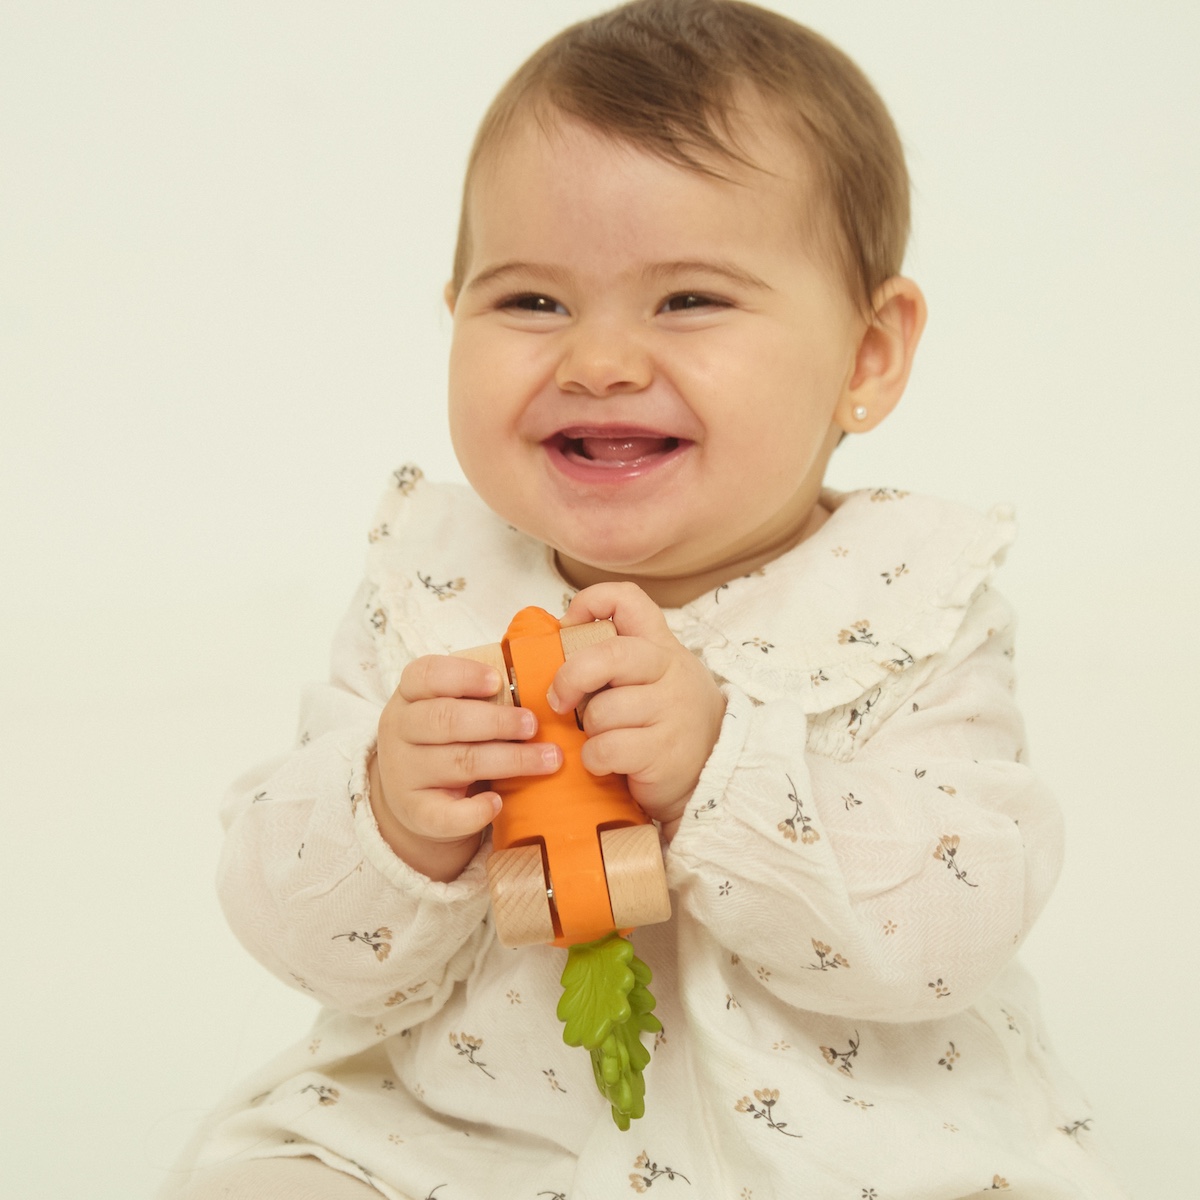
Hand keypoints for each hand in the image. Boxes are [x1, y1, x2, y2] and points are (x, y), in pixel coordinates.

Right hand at [370, 655, 562, 880]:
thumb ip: (480, 700)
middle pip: (446, 719)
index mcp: (409, 696)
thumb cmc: (445, 740)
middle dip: (497, 721)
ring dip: (510, 760)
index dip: (463, 676)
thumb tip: (537, 695)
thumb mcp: (450, 711)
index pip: (426, 676)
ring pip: (458, 762)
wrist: (413, 797)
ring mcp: (404, 773)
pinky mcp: (415, 812)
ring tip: (547, 759)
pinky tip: (498, 803)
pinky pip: (445, 815)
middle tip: (533, 725)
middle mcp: (399, 731)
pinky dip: (475, 811)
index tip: (498, 681)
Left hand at [550, 582, 724, 840]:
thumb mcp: (652, 678)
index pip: (628, 600)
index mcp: (660, 646)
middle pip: (610, 655)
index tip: (568, 627)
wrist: (712, 770)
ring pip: (602, 711)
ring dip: (589, 730)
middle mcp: (670, 670)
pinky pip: (606, 749)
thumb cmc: (664, 719)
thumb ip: (614, 660)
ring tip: (602, 738)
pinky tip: (608, 762)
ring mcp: (671, 711)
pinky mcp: (664, 752)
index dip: (590, 602)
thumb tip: (558, 643)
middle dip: (572, 677)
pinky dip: (595, 760)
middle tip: (560, 699)